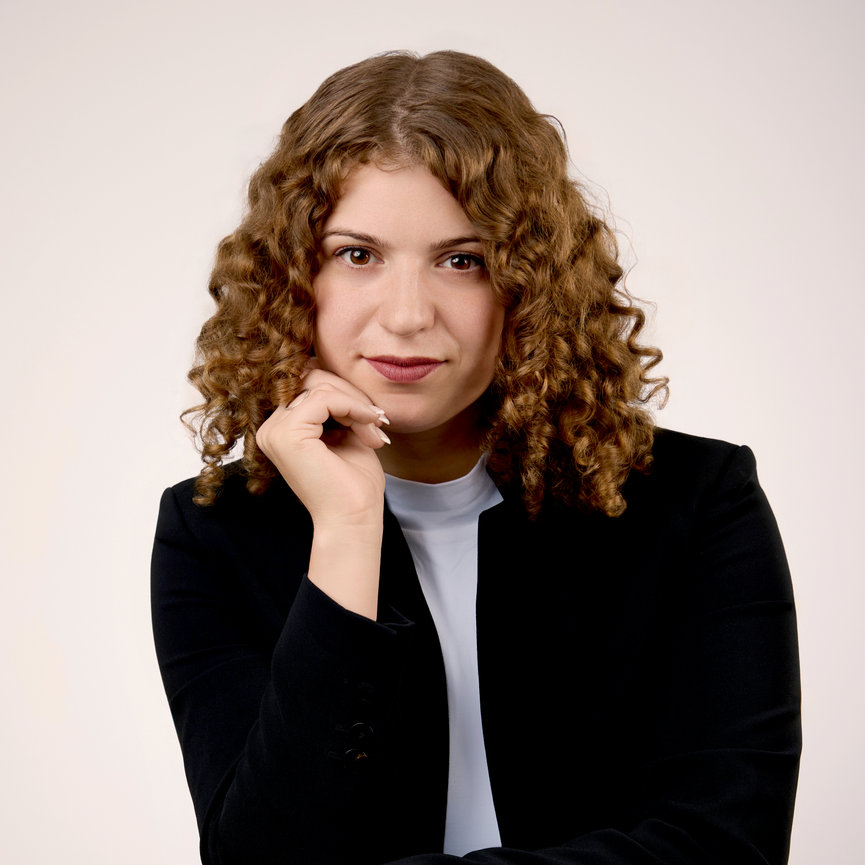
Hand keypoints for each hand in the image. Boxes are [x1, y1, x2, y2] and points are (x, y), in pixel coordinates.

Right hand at [255, 366, 389, 530]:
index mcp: (282, 427)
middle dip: (352, 393)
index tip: (373, 417)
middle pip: (311, 378)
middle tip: (378, 420)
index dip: (345, 392)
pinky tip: (369, 427)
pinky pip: (324, 398)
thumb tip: (338, 367)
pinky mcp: (286, 434)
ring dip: (357, 404)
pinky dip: (353, 407)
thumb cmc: (353, 484)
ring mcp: (274, 430)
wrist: (354, 519)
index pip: (309, 383)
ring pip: (320, 386)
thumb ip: (338, 403)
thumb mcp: (347, 432)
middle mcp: (271, 427)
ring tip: (375, 430)